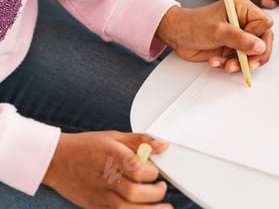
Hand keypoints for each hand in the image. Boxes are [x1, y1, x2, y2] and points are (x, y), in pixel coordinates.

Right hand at [43, 131, 170, 208]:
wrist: (55, 160)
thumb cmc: (86, 147)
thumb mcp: (115, 136)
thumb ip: (141, 140)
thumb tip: (163, 145)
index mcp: (112, 157)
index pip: (138, 169)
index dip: (151, 172)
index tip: (154, 171)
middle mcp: (105, 178)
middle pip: (134, 192)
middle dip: (154, 193)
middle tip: (160, 188)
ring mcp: (99, 195)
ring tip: (163, 208)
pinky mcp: (94, 207)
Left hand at [156, 0, 273, 71]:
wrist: (176, 34)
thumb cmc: (192, 25)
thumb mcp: (217, 31)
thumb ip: (240, 39)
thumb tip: (259, 46)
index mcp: (243, 8)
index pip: (265, 24)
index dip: (258, 37)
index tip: (246, 46)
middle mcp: (244, 20)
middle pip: (263, 40)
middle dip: (254, 56)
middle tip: (247, 65)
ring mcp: (239, 35)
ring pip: (253, 53)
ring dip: (239, 62)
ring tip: (225, 64)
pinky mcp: (233, 47)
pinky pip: (241, 60)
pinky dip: (230, 64)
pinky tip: (217, 61)